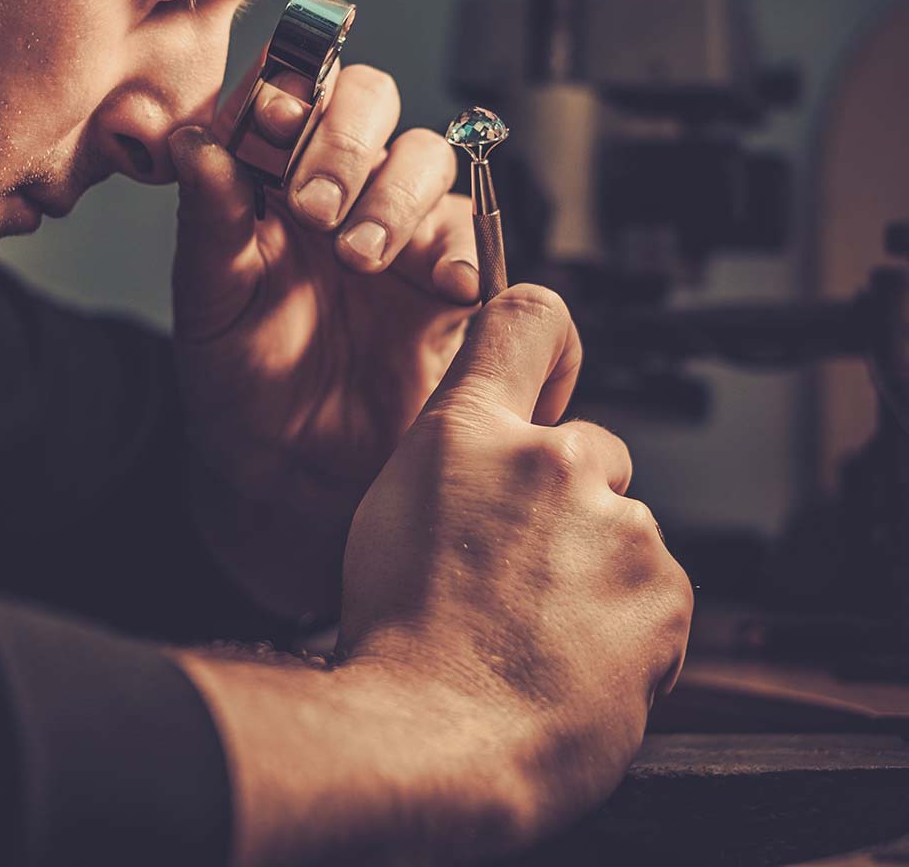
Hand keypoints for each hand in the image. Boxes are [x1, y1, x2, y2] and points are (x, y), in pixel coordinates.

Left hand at [168, 62, 478, 618]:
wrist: (297, 471)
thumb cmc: (240, 382)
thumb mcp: (208, 306)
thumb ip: (207, 221)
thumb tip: (192, 138)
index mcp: (269, 176)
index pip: (287, 89)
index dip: (285, 88)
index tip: (269, 125)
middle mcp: (337, 185)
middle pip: (368, 101)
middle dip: (344, 142)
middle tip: (315, 209)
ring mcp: (398, 226)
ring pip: (425, 156)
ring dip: (396, 195)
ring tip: (363, 256)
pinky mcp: (449, 276)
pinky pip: (475, 235)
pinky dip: (464, 249)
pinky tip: (443, 286)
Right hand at [338, 284, 692, 848]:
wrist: (435, 735)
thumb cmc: (400, 632)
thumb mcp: (391, 507)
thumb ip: (453, 457)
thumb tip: (488, 447)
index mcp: (472, 432)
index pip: (527, 320)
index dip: (547, 340)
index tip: (551, 371)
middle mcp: (552, 460)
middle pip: (588, 450)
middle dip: (566, 500)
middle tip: (518, 566)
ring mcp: (616, 526)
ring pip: (621, 530)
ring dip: (594, 568)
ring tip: (535, 626)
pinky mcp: (664, 593)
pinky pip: (654, 594)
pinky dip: (626, 623)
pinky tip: (570, 654)